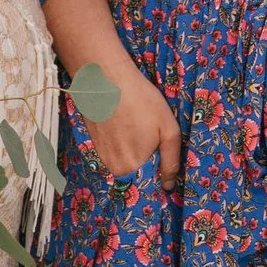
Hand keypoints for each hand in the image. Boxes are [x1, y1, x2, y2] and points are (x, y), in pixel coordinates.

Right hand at [85, 68, 182, 187]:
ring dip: (133, 152)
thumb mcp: (169, 129)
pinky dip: (121, 143)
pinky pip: (114, 152)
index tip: (164, 165)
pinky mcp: (95, 143)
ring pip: (124, 163)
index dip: (158, 178)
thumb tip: (169, 185)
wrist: (106, 79)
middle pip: (136, 174)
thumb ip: (171, 161)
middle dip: (147, 163)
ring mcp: (102, 156)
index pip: (148, 187)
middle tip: (153, 140)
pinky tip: (126, 125)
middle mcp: (114, 167)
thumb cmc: (142, 101)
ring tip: (138, 130)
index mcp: (133, 167)